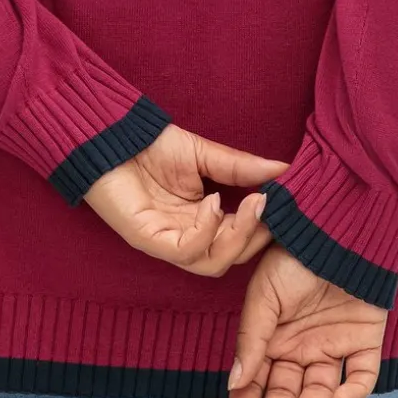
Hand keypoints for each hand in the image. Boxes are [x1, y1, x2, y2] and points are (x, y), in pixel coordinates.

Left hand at [83, 124, 288, 276]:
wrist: (112, 135)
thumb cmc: (151, 145)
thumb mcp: (204, 153)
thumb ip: (240, 167)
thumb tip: (282, 169)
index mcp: (200, 219)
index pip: (239, 238)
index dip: (263, 226)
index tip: (286, 202)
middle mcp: (185, 236)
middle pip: (230, 257)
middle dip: (256, 235)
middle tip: (270, 205)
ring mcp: (166, 241)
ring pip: (212, 262)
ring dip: (237, 236)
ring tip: (250, 204)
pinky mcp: (148, 239)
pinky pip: (186, 251)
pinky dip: (206, 230)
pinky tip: (213, 203)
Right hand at [226, 243, 387, 397]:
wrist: (337, 231)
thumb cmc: (293, 257)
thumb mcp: (262, 295)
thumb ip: (250, 339)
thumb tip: (234, 382)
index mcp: (271, 336)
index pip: (254, 380)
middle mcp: (300, 346)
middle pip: (287, 390)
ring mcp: (333, 345)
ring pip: (321, 389)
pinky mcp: (364, 342)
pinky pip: (361, 376)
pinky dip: (354, 391)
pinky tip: (341, 397)